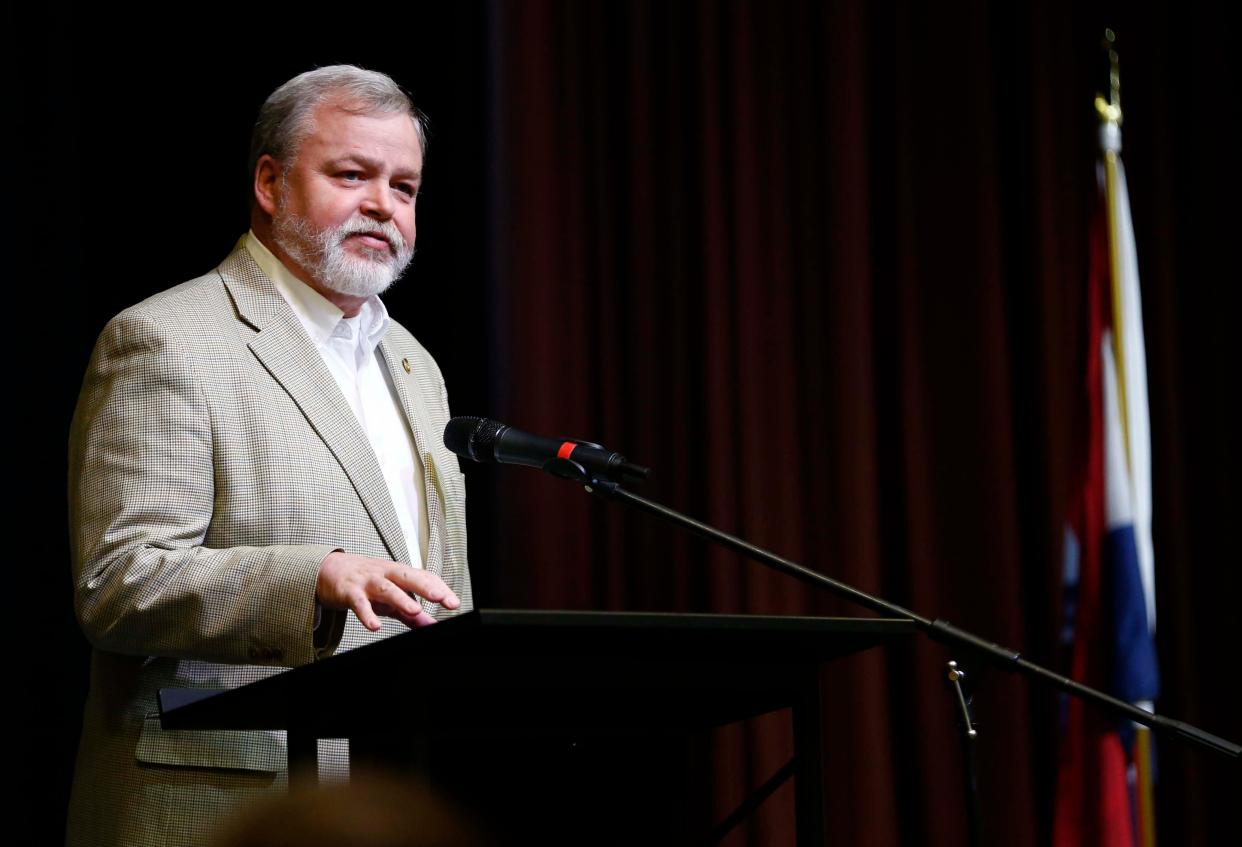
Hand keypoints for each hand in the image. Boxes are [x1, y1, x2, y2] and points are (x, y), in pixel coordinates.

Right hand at [316, 551, 460, 631]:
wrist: (331, 570)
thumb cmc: (367, 582)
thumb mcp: (392, 596)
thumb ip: (411, 613)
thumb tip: (432, 625)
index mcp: (399, 573)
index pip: (424, 577)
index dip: (440, 589)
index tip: (454, 603)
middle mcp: (386, 574)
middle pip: (408, 577)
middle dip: (425, 586)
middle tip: (441, 598)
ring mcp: (368, 582)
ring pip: (386, 588)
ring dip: (400, 599)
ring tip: (414, 611)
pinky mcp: (350, 592)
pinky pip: (359, 603)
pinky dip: (366, 614)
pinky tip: (375, 626)